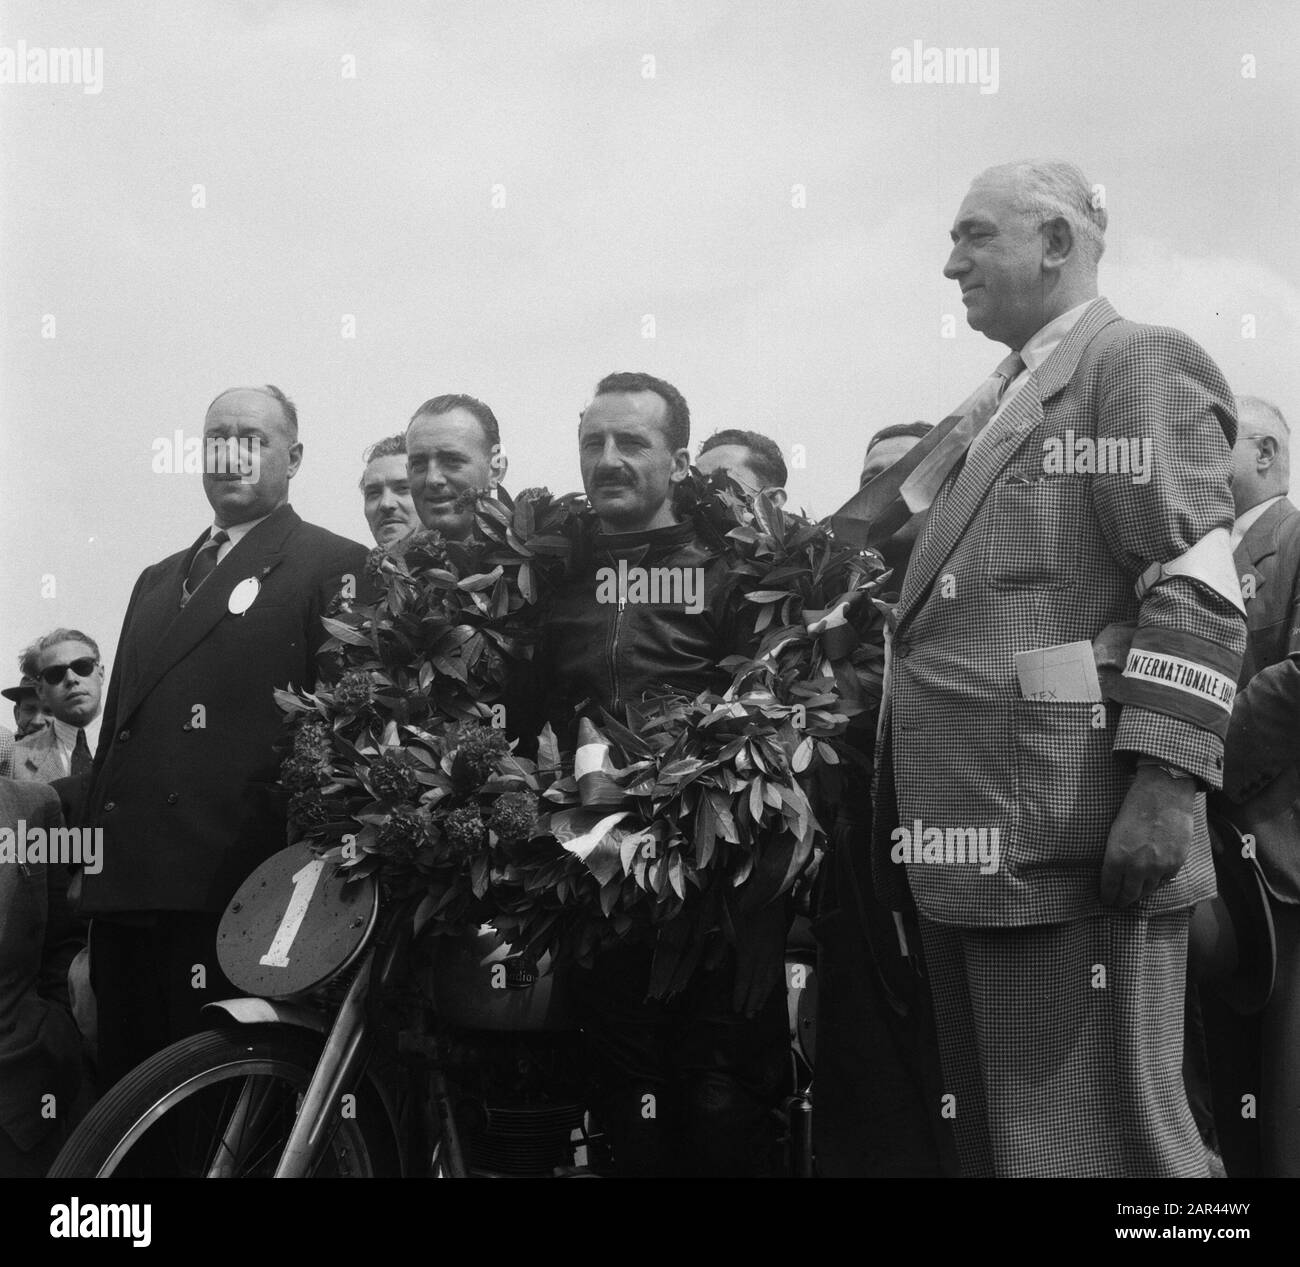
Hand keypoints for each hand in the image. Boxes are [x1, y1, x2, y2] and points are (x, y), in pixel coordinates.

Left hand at [1099, 766, 1194, 906]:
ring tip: (1135, 896)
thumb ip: (1115, 854)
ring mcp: (1158, 867)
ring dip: (1140, 894)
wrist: (1163, 794)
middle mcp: (1137, 867)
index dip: (1107, 896)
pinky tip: (1153, 882)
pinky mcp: (1176, 863)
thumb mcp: (1115, 831)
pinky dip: (1158, 882)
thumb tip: (1114, 870)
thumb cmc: (1134, 807)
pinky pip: (1165, 880)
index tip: (1106, 901)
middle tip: (1118, 904)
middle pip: (1129, 894)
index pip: (1109, 887)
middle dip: (1122, 901)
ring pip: (1148, 890)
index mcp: (1116, 857)